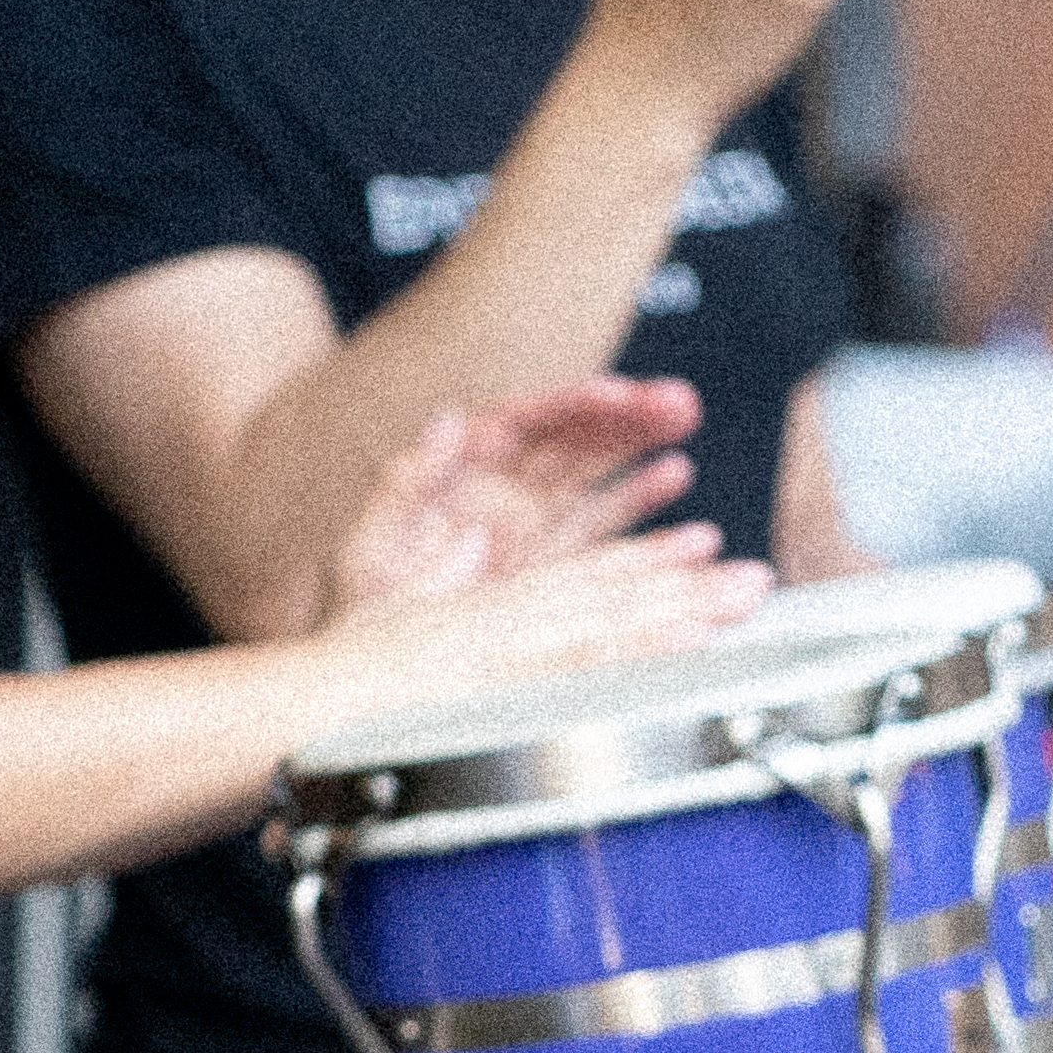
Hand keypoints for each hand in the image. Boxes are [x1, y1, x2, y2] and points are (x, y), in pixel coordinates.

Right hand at [280, 495, 769, 751]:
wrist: (303, 704)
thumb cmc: (336, 673)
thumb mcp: (380, 589)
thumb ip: (425, 542)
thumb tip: (460, 505)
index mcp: (486, 606)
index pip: (577, 575)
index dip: (640, 561)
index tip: (693, 551)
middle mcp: (507, 622)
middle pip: (609, 595)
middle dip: (684, 584)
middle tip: (753, 580)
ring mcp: (512, 655)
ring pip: (613, 620)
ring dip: (681, 608)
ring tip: (743, 600)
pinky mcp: (511, 686)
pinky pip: (591, 667)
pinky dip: (644, 653)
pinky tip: (691, 650)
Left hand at [332, 379, 706, 609]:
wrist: (376, 658)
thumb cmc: (370, 595)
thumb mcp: (375, 542)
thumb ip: (405, 482)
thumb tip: (442, 421)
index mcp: (465, 467)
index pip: (528, 421)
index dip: (573, 404)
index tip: (614, 393)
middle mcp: (507, 485)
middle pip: (575, 436)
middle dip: (626, 416)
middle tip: (676, 402)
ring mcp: (535, 521)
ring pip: (598, 472)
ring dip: (641, 448)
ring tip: (683, 428)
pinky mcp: (554, 561)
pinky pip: (603, 524)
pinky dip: (637, 501)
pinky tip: (673, 479)